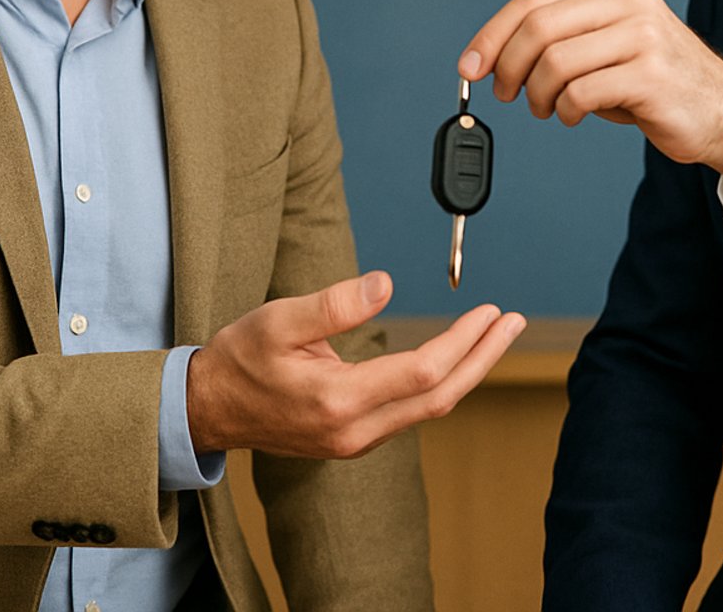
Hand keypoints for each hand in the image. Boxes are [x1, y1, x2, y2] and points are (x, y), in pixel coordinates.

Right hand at [186, 270, 523, 457]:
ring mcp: (356, 441)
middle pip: (440, 396)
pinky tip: (455, 359)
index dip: (463, 341)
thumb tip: (386, 283)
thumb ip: (334, 304)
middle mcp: (355, 430)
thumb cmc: (240, 360)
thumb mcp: (277, 320)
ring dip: (468, 371)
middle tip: (513, 323)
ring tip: (495, 335)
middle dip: (483, 358)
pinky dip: (441, 384)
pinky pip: (411, 412)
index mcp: (338, 400)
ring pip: (429, 408)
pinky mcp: (354, 439)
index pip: (423, 371)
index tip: (489, 312)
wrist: (209, 411)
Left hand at [459, 0, 722, 186]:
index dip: (492, 34)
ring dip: (537, 95)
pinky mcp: (651, 74)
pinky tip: (574, 115)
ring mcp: (643, 34)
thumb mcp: (605, 40)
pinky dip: (565, 110)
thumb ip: (558, 36)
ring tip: (546, 108)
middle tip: (506, 94)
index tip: (470, 66)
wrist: (722, 110)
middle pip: (538, 27)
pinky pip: (580, 93)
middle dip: (508, 66)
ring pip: (555, 62)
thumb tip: (488, 57)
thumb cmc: (651, 78)